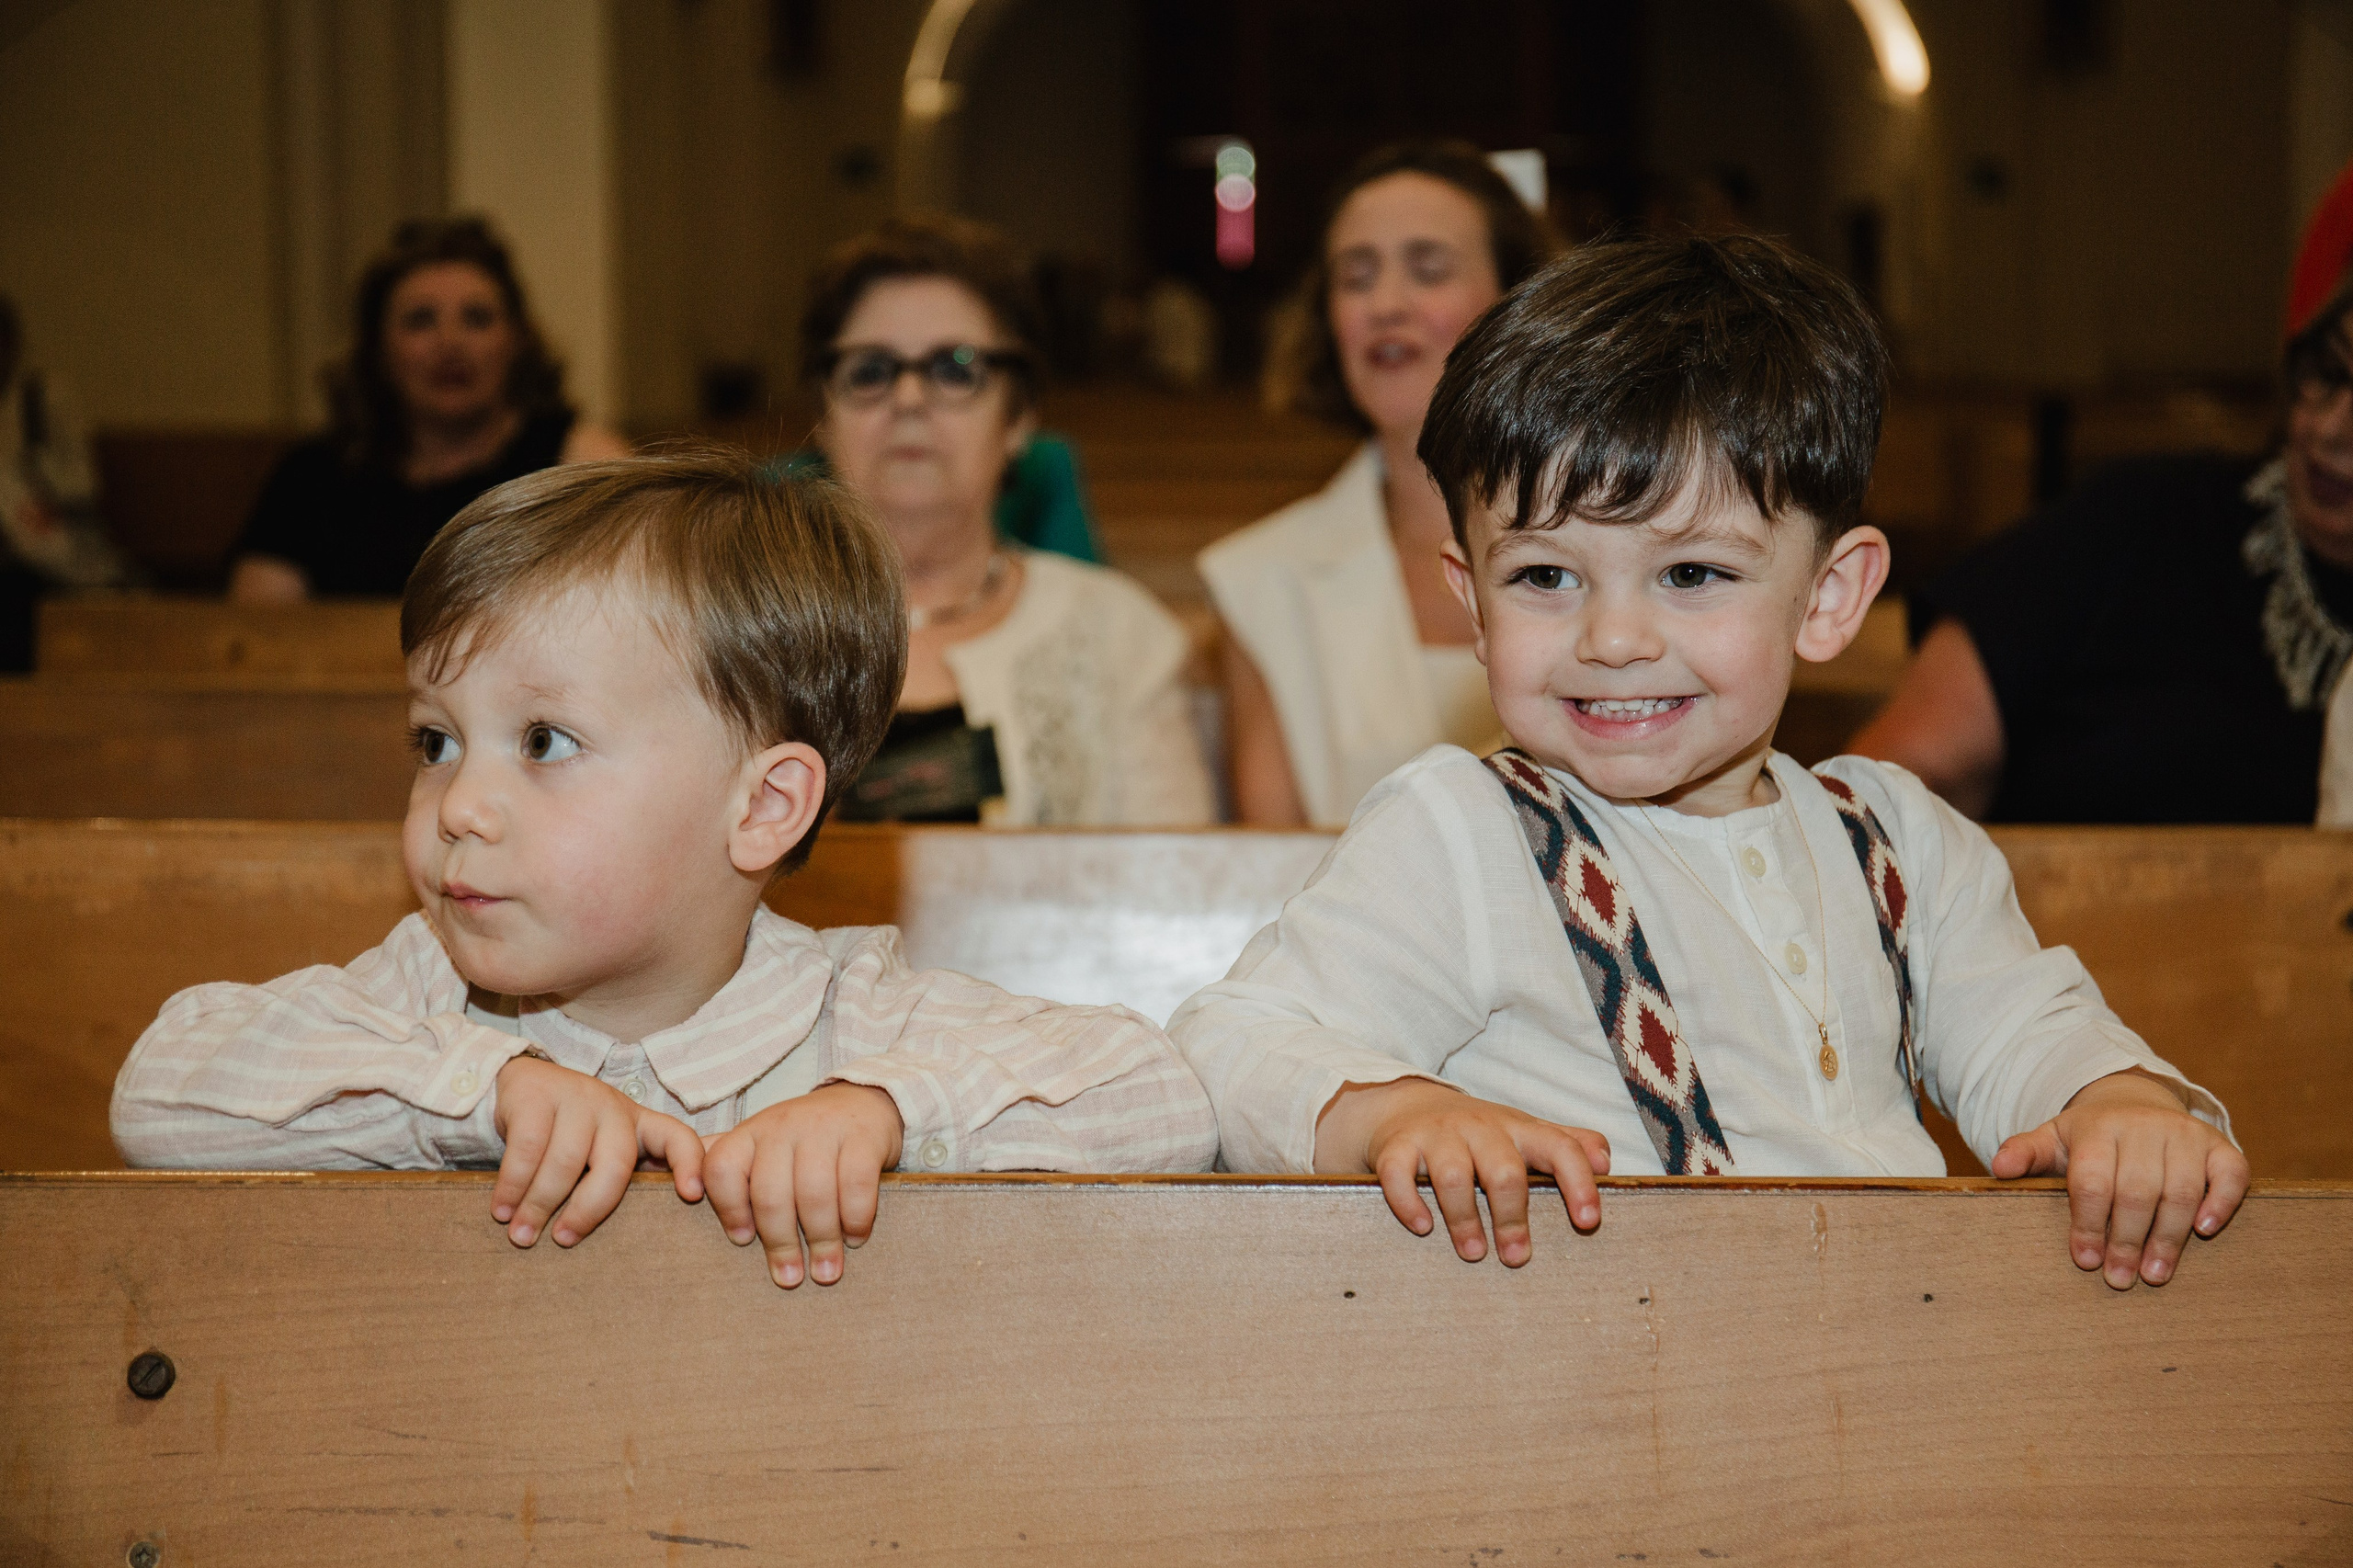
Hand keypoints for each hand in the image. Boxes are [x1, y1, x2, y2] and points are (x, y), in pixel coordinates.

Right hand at [489, 1056, 705, 1247]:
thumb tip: (634, 1249)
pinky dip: (513, 1185)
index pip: (678, 1138)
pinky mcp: (538, 1095)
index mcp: (639, 1125)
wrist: (520, 1085)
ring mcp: (577, 1097)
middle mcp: (613, 1108)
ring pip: (566, 1160)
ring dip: (540, 1205)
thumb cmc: (566, 1137)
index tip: (691, 1196)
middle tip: (563, 1241)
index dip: (689, 1165)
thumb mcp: (599, 1151)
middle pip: (615, 1165)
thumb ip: (617, 1181)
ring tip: (522, 1237)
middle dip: (589, 1210)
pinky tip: (502, 1210)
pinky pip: (527, 1148)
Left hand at [701, 1082, 904, 1287]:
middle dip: (780, 1243)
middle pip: (770, 1192)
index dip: (728, 1210)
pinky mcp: (863, 1136)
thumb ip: (731, 1169)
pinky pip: (855, 1184)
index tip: (742, 1241)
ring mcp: (824, 1129)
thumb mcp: (762, 1146)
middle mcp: (782, 1126)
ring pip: (813, 1193)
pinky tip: (855, 1238)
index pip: (722, 1169)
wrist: (861, 1101)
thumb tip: (684, 1195)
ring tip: (826, 1272)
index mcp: (749, 1133)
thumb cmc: (804, 1140)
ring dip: (821, 1240)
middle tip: (790, 1278)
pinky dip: (855, 1218)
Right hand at [1315, 1079, 1609, 1264]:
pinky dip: (1409, 1203)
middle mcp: (1480, 1127)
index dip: (1579, 1183)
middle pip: (1505, 1170)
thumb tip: (1606, 1162)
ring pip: (1454, 1176)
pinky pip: (1399, 1175)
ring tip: (1473, 1253)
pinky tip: (1422, 1226)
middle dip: (1513, 1217)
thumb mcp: (1524, 1134)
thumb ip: (1568, 1145)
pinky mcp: (1397, 1147)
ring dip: (1465, 1220)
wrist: (1407, 1108)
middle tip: (1517, 1257)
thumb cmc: (1478, 1135)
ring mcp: (1437, 1135)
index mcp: (1519, 1129)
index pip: (1560, 1148)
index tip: (1588, 1222)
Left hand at [1990, 1068, 2248, 1288]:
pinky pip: (2231, 1173)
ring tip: (2154, 1275)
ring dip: (2169, 1237)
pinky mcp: (2219, 1144)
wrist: (2136, 1102)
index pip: (2092, 1180)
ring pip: (2182, 1189)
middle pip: (2138, 1191)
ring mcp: (2185, 1134)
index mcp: (2098, 1128)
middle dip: (2127, 1240)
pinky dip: (2222, 1202)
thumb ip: (2025, 1153)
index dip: (2087, 1223)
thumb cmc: (2090, 1137)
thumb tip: (1998, 1169)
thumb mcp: (2052, 1140)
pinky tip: (2206, 1231)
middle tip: (2119, 1280)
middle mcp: (2144, 1126)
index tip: (2085, 1260)